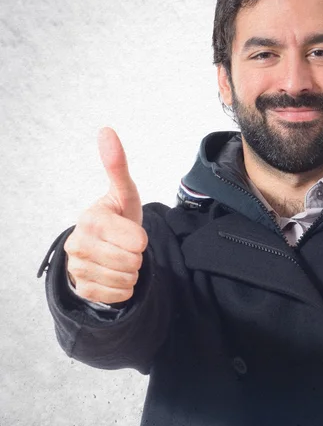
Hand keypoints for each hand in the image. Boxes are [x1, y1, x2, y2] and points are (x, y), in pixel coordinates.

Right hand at [64, 128, 147, 303]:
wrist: (100, 249)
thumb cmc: (117, 219)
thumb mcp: (123, 194)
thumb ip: (117, 166)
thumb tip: (106, 130)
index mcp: (90, 220)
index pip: (139, 241)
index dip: (141, 239)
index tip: (128, 231)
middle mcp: (77, 244)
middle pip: (133, 262)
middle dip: (136, 255)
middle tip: (124, 246)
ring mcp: (77, 269)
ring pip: (127, 280)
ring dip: (131, 272)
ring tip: (119, 258)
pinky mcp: (81, 289)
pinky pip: (119, 296)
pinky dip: (123, 289)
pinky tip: (113, 274)